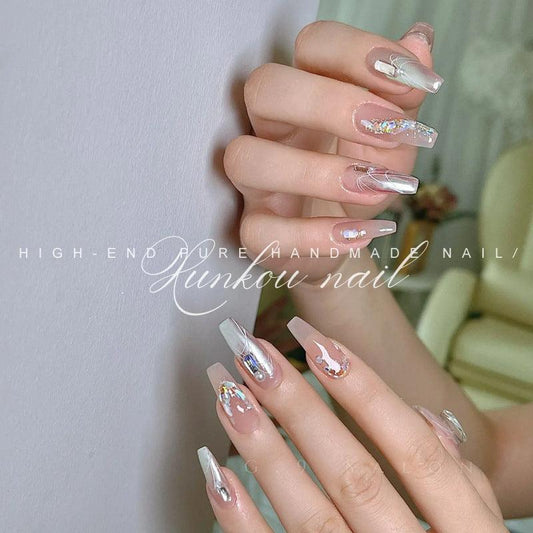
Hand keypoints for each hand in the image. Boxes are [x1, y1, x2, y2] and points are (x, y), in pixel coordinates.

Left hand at [198, 318, 505, 531]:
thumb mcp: (481, 530)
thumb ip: (459, 478)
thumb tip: (425, 417)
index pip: (414, 449)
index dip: (366, 390)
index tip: (317, 342)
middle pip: (352, 474)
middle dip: (298, 407)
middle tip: (254, 356)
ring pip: (308, 514)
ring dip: (263, 450)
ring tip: (228, 395)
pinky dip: (240, 519)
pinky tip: (215, 472)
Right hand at [224, 21, 441, 280]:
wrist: (349, 237)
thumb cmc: (365, 180)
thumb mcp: (393, 141)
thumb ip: (403, 99)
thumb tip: (419, 42)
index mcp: (306, 94)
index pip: (311, 45)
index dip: (356, 52)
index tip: (410, 79)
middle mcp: (270, 130)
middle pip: (264, 88)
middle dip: (329, 103)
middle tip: (386, 129)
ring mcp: (257, 182)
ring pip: (247, 160)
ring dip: (318, 173)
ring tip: (374, 188)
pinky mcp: (256, 231)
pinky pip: (260, 232)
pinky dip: (314, 236)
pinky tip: (361, 233)